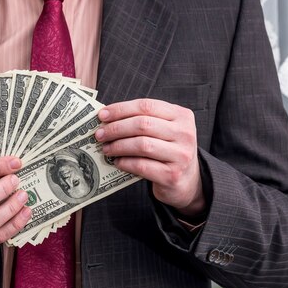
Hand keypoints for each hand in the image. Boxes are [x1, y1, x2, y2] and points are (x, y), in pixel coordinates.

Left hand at [95, 99, 204, 216]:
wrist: (187, 181)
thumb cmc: (168, 150)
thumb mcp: (164, 130)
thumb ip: (143, 120)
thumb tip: (107, 117)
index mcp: (182, 115)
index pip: (146, 106)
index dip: (121, 109)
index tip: (102, 115)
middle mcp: (185, 133)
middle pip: (143, 124)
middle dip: (116, 128)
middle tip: (99, 134)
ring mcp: (181, 155)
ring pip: (142, 145)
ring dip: (118, 146)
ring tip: (106, 148)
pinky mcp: (172, 175)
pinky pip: (142, 165)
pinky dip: (125, 163)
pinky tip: (117, 162)